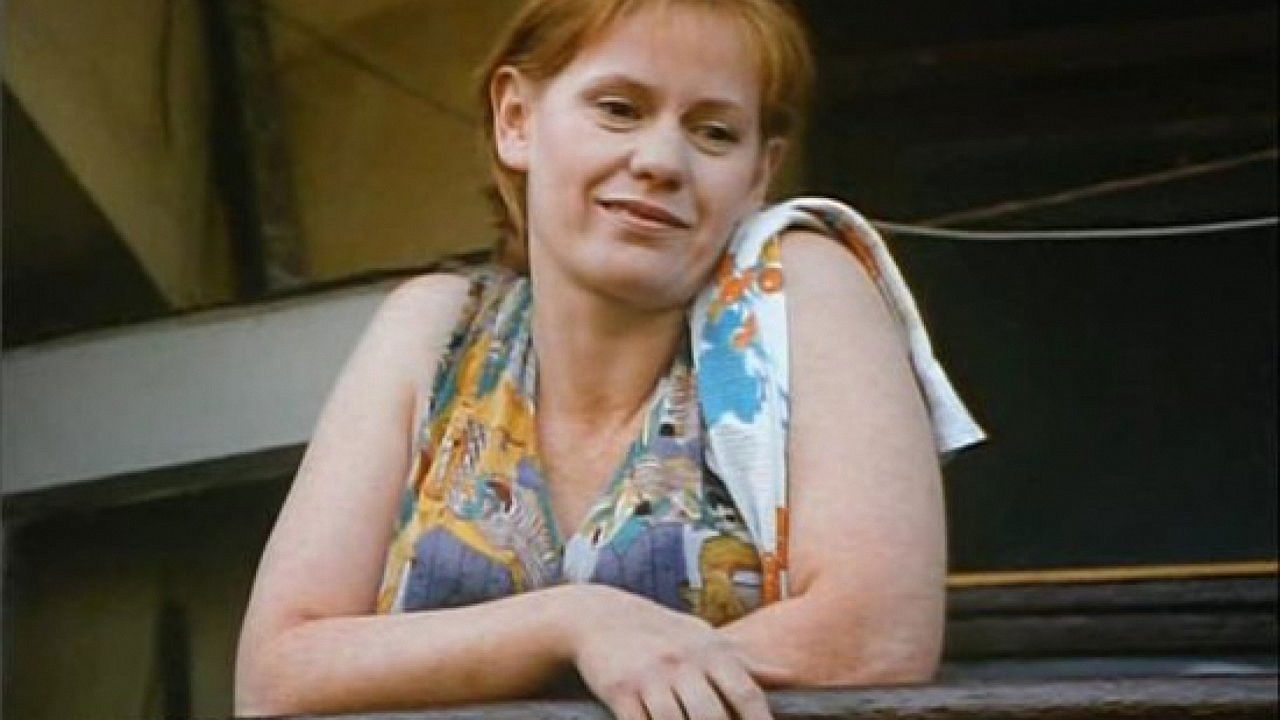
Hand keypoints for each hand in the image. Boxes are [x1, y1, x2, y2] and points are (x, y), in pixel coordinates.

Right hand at [565, 584, 777, 719]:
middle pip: (711, 716)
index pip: (745, 692)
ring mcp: (650, 676)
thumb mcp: (706, 638)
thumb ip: (747, 661)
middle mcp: (683, 662)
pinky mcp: (620, 690)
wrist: (600, 616)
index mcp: (710, 651)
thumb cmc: (664, 633)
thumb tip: (793, 676)